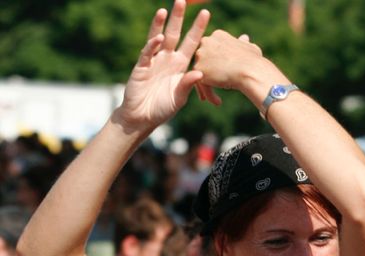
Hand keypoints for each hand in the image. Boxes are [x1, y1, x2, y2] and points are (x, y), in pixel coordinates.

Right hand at [116, 0, 209, 130]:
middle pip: (173, 33)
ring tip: (164, 10)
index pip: (190, 42)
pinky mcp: (141, 67)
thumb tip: (200, 72)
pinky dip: (151, 46)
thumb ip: (188, 84)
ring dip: (160, 24)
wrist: (142, 118)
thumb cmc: (162, 109)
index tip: (206, 13)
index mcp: (180, 65)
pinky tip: (157, 39)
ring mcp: (153, 61)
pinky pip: (147, 53)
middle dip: (178, 17)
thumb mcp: (179, 98)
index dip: (197, 28)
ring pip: (157, 38)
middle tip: (182, 0)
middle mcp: (167, 59)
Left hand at [194, 30, 262, 96]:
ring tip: (218, 101)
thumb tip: (244, 39)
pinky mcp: (198, 68)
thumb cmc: (253, 61)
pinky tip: (218, 102)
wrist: (250, 70)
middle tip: (214, 92)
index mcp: (217, 36)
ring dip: (208, 89)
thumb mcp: (249, 48)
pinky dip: (209, 94)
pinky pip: (200, 84)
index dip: (215, 66)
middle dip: (208, 77)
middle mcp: (206, 41)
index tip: (222, 77)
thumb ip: (243, 44)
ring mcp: (201, 54)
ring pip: (201, 75)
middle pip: (202, 63)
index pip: (211, 52)